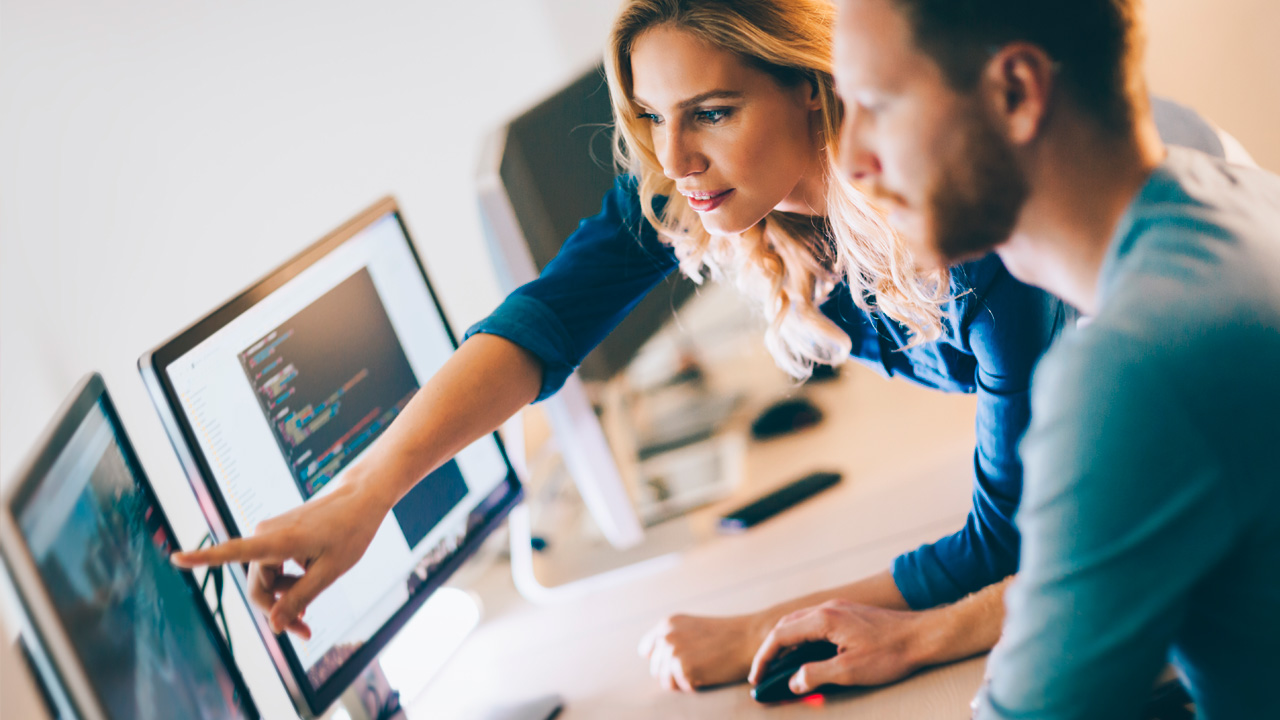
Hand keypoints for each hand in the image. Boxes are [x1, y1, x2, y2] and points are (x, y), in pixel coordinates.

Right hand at [171, 475, 390, 638]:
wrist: (361, 498)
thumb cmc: (350, 531)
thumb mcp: (330, 572)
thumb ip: (300, 598)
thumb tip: (273, 627)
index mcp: (278, 540)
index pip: (233, 551)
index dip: (203, 558)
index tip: (175, 557)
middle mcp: (267, 534)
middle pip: (257, 586)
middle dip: (277, 611)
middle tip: (305, 632)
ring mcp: (271, 533)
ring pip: (267, 579)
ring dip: (285, 598)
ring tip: (310, 613)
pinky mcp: (278, 535)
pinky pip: (274, 567)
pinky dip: (288, 582)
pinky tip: (308, 587)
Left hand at [638, 613, 770, 690]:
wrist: (749, 638)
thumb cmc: (725, 636)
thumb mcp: (692, 629)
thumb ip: (672, 639)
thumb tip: (652, 658)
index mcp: (666, 624)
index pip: (647, 650)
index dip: (661, 659)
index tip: (679, 661)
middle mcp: (665, 636)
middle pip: (657, 669)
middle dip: (674, 672)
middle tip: (699, 665)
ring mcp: (673, 652)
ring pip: (666, 682)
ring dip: (683, 681)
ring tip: (704, 669)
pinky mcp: (684, 669)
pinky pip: (682, 688)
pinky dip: (695, 686)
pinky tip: (709, 673)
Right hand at [748, 599, 933, 694]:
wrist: (924, 636)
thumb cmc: (891, 653)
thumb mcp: (849, 671)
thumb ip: (816, 675)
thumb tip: (794, 682)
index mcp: (823, 619)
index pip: (780, 636)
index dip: (765, 658)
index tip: (757, 677)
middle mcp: (827, 608)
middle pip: (786, 627)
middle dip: (771, 651)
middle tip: (764, 674)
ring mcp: (839, 609)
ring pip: (801, 624)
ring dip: (787, 645)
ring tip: (781, 668)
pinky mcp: (849, 615)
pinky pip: (815, 625)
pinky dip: (803, 641)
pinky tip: (807, 656)